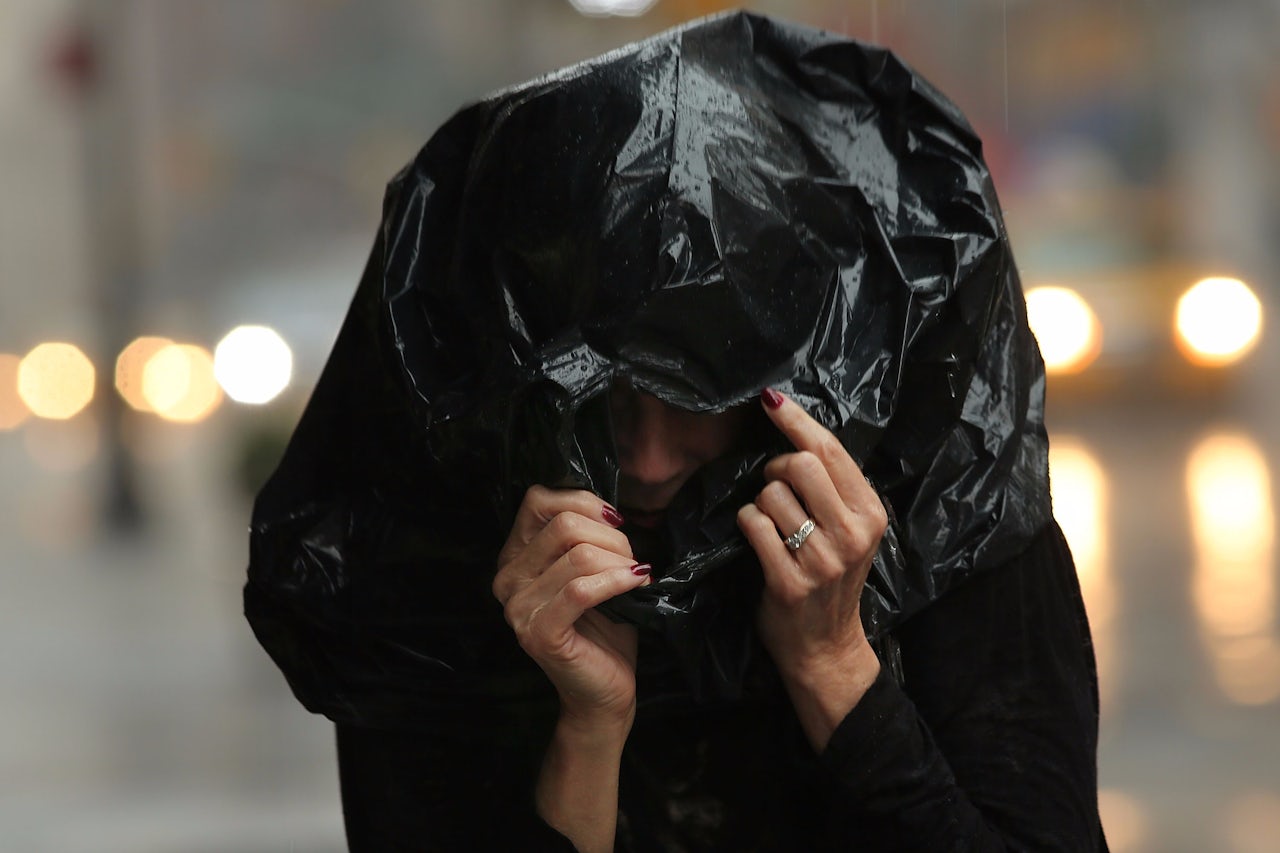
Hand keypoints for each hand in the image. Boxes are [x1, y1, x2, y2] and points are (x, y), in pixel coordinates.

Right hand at [493, 485, 649, 729]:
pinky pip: (582, 589)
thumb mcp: (592, 567)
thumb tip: (609, 510)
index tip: (615, 523)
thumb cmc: (603, 625)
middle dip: (611, 537)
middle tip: (631, 560)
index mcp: (514, 556)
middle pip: (565, 524)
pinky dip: (617, 581)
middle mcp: (506, 578)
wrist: (604, 690)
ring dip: (619, 561)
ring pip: (578, 555)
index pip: (539, 498)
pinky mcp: (538, 633)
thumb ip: (586, 535)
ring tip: (636, 577)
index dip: (584, 502)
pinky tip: (636, 583)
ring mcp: (517, 608)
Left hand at [736, 388, 885, 747]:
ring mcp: (822, 559)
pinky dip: (747, 525)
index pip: (831, 450)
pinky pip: (754, 525)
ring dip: (759, 504)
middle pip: (799, 465)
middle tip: (772, 488)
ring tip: (771, 527)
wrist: (826, 647)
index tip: (769, 399)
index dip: (795, 420)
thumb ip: (833, 488)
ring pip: (770, 494)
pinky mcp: (790, 581)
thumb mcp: (849, 531)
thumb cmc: (831, 581)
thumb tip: (795, 431)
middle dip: (773, 469)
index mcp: (870, 513)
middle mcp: (852, 533)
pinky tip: (757, 541)